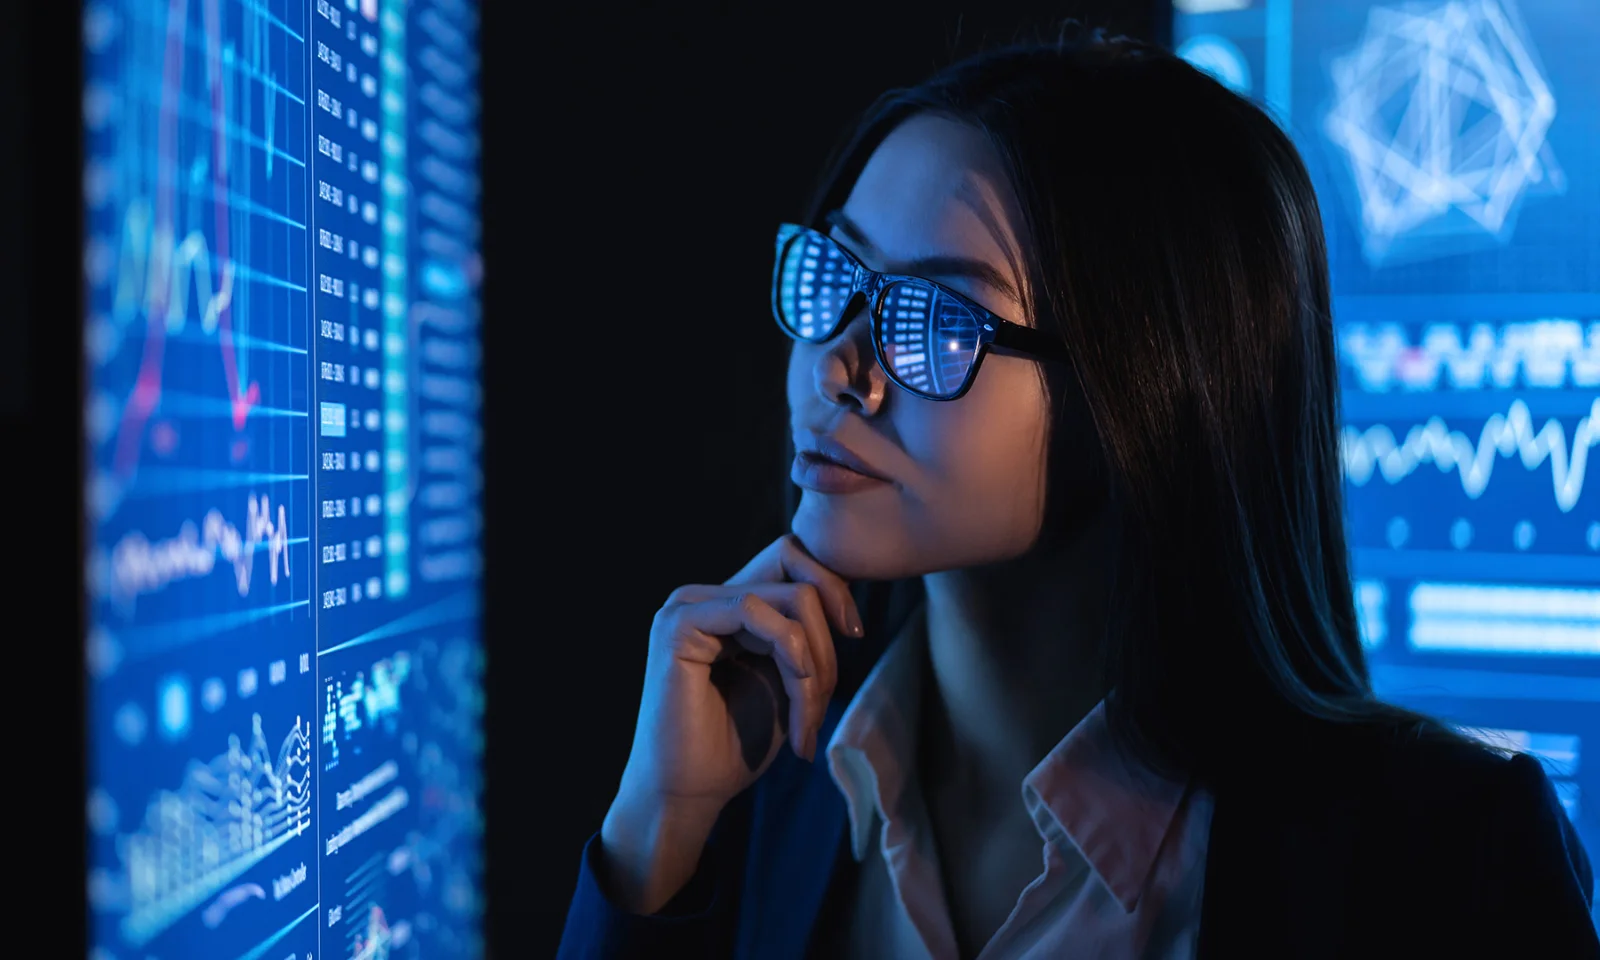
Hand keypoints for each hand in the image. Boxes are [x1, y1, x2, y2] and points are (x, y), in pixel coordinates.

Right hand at [600, 534, 861, 912]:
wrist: (689, 794)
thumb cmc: (735, 746)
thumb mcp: (788, 681)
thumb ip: (807, 638)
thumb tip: (845, 598)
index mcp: (727, 606)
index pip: (793, 561)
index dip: (834, 589)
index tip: (856, 634)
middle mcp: (706, 597)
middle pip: (799, 576)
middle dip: (828, 642)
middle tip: (820, 705)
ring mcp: (689, 605)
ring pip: (790, 598)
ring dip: (815, 664)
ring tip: (806, 721)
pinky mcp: (679, 623)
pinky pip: (753, 610)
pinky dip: (791, 655)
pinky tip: (795, 695)